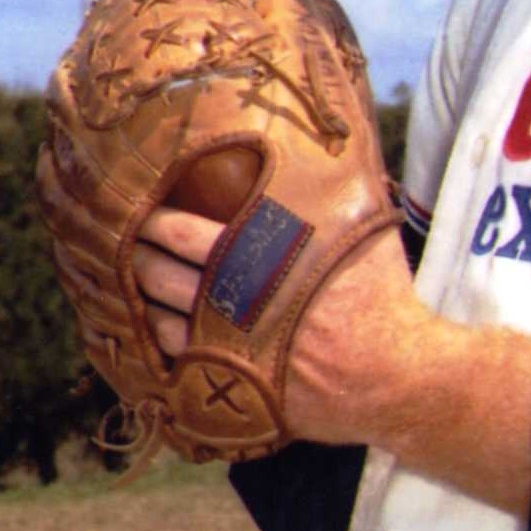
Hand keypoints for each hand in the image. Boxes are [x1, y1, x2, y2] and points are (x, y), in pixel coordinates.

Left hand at [132, 205, 530, 513]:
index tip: (145, 212)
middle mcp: (234, 309)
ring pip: (160, 325)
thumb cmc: (383, 298)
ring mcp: (230, 355)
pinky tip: (157, 330)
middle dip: (139, 257)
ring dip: (143, 302)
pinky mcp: (233, 390)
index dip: (156, 222)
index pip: (184, 235)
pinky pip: (176, 368)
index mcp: (260, 263)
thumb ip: (334, 191)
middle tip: (131, 244)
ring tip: (138, 283)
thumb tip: (335, 139)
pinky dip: (161, 346)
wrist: (398, 375)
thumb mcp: (363, 230)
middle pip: (160, 278)